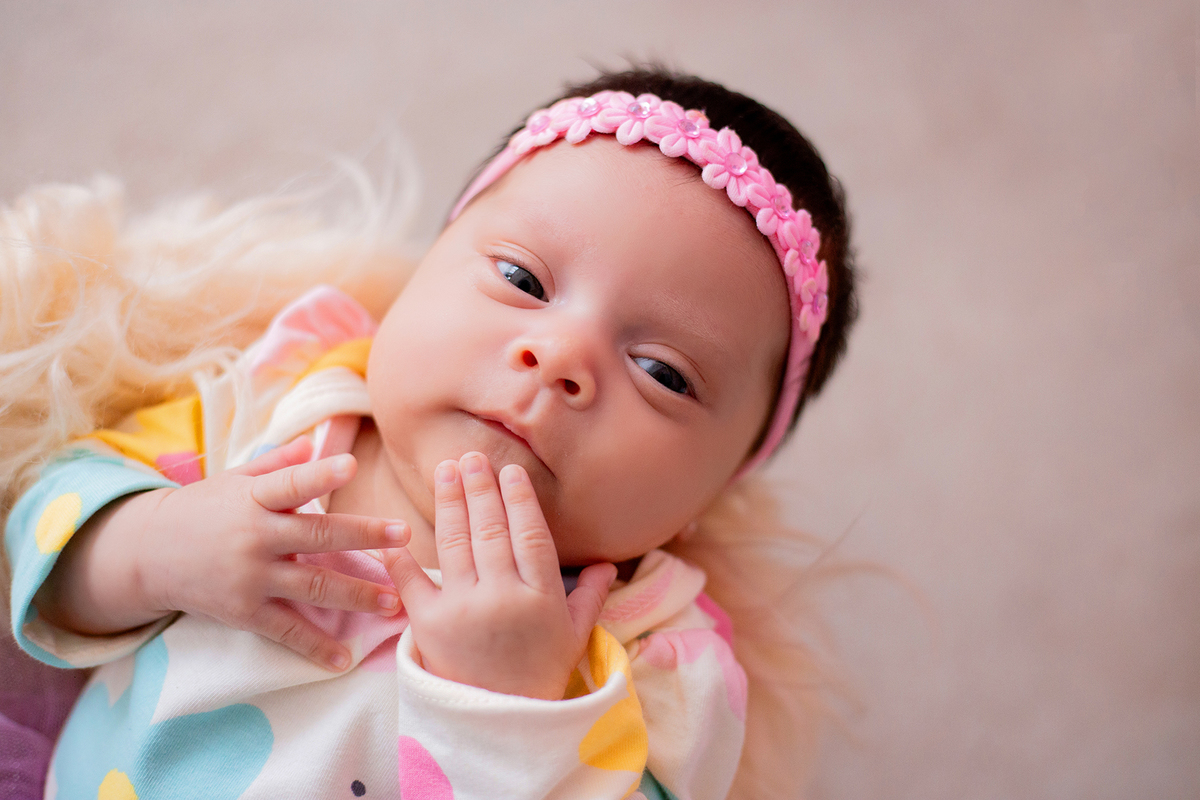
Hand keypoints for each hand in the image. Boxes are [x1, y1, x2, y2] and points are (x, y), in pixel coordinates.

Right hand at [38, 436, 410, 670]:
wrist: (148, 553)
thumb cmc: (203, 508)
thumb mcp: (234, 480)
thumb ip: (277, 464)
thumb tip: (315, 443)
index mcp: (254, 498)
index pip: (291, 484)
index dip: (320, 475)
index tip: (351, 464)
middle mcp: (254, 537)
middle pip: (317, 536)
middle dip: (364, 536)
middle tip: (404, 536)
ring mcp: (250, 577)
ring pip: (312, 586)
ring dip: (356, 594)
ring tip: (394, 601)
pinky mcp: (243, 611)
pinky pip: (286, 631)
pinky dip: (315, 647)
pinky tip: (344, 659)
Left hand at [382, 452, 615, 699]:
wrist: (502, 727)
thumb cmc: (539, 677)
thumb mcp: (573, 638)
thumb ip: (587, 598)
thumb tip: (607, 565)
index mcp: (541, 598)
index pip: (530, 534)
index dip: (519, 500)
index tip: (510, 471)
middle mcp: (503, 597)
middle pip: (490, 529)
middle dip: (480, 488)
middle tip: (472, 457)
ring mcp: (464, 609)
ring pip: (455, 542)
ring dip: (450, 502)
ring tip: (446, 471)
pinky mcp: (429, 624)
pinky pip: (412, 582)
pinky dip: (400, 555)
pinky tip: (394, 528)